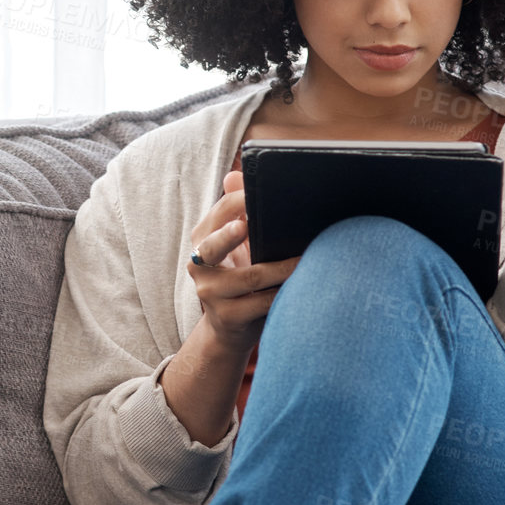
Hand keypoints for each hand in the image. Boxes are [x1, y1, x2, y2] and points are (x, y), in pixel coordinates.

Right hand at [186, 167, 300, 352]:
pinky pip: (261, 302)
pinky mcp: (228, 317)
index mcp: (201, 240)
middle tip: (247, 225)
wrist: (230, 328)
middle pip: (213, 246)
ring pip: (249, 277)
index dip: (236, 203)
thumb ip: (237, 211)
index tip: (257, 194)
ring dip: (281, 268)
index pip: (218, 215)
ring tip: (306, 258)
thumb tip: (235, 175)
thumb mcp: (237, 245)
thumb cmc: (240, 278)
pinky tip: (300, 285)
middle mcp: (198, 265)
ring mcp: (210, 293)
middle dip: (230, 235)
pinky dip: (283, 293)